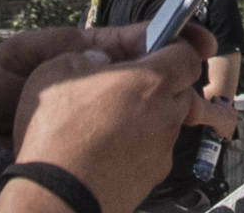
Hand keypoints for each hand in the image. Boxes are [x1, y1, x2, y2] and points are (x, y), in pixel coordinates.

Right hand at [0, 29, 219, 212]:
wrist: (55, 199)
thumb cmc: (56, 135)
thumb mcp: (57, 72)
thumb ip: (87, 57)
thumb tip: (101, 60)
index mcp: (150, 81)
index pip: (188, 54)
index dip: (179, 47)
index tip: (168, 46)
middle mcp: (166, 114)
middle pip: (181, 89)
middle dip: (162, 83)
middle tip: (130, 85)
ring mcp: (162, 150)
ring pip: (168, 121)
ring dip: (151, 115)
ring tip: (113, 121)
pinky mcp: (153, 178)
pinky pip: (155, 151)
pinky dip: (141, 146)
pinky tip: (111, 149)